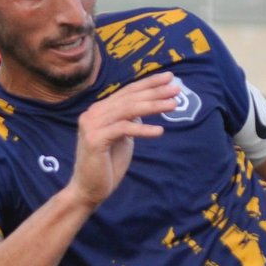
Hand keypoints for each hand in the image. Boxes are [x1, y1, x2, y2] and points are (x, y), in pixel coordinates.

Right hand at [67, 72, 181, 208]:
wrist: (88, 188)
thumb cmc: (108, 163)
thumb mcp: (122, 137)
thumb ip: (129, 120)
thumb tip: (145, 105)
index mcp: (101, 110)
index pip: (128, 92)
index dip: (149, 83)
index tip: (170, 77)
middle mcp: (94, 113)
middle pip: (130, 98)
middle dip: (155, 91)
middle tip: (177, 88)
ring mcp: (92, 124)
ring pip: (128, 110)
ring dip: (154, 106)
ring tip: (174, 105)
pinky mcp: (94, 139)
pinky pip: (123, 129)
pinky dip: (142, 129)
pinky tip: (160, 131)